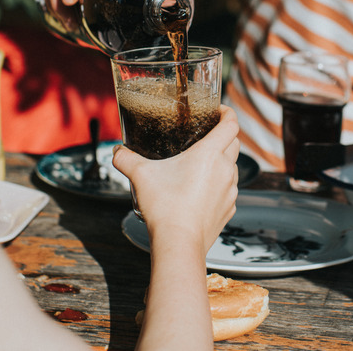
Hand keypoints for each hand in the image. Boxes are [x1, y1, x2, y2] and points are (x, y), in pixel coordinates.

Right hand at [112, 105, 239, 253]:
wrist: (179, 243)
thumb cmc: (165, 208)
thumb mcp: (140, 176)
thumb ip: (126, 159)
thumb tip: (117, 152)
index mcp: (210, 154)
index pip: (231, 124)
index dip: (227, 113)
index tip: (218, 111)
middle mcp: (225, 170)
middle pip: (235, 143)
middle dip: (224, 135)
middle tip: (207, 134)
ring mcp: (230, 191)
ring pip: (232, 167)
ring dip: (222, 161)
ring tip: (201, 164)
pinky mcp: (228, 209)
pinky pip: (228, 190)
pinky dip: (219, 184)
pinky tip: (202, 190)